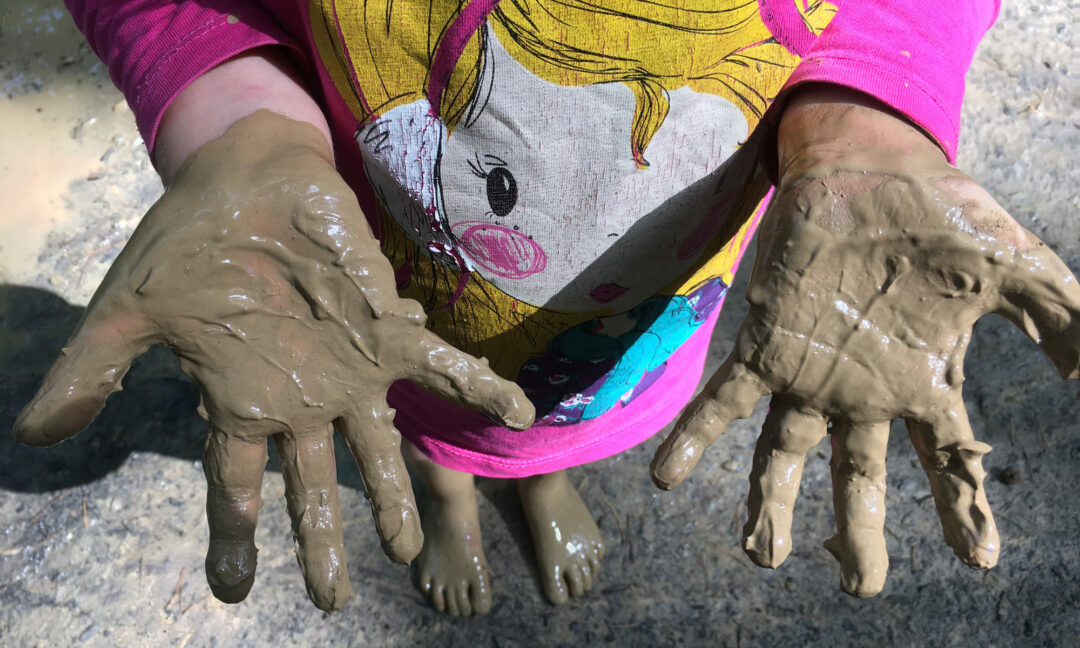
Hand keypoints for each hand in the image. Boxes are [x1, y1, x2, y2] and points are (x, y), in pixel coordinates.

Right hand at [13, 111, 533, 611]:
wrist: (244, 179)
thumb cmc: (193, 244)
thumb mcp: (131, 309)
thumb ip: (97, 370)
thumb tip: (39, 433)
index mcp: (244, 401)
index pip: (233, 486)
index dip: (233, 537)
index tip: (233, 589)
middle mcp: (302, 398)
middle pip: (313, 486)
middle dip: (320, 541)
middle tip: (331, 599)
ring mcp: (350, 369)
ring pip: (379, 447)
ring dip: (399, 495)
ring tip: (413, 545)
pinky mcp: (388, 328)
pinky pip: (444, 365)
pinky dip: (481, 389)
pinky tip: (520, 413)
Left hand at [651, 88, 1079, 595]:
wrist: (871, 165)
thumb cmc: (940, 212)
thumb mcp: (1015, 267)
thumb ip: (1060, 318)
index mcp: (919, 380)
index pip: (946, 460)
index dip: (961, 510)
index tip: (977, 560)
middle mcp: (860, 390)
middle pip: (858, 479)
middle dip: (858, 534)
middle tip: (859, 587)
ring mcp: (808, 372)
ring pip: (784, 455)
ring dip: (769, 505)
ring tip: (759, 554)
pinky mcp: (765, 343)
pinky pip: (722, 400)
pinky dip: (694, 438)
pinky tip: (667, 478)